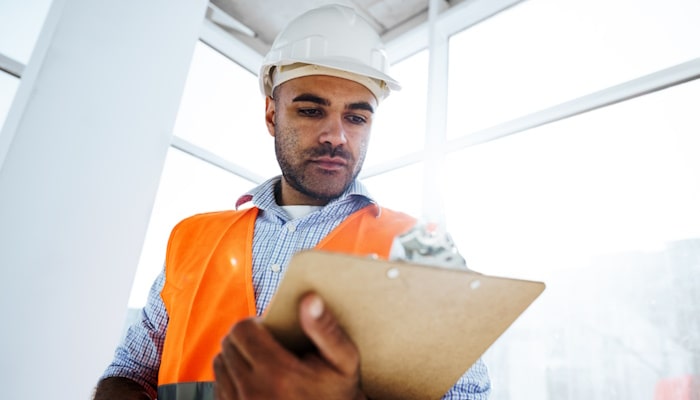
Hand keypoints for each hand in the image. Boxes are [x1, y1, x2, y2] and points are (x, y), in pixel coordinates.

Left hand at [213, 292, 366, 399]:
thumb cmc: (339, 393)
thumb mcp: (345, 361)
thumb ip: (327, 329)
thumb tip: (309, 299)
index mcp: (278, 373)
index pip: (241, 330)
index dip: (254, 324)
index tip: (270, 330)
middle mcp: (253, 392)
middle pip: (229, 344)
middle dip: (245, 338)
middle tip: (268, 345)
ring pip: (220, 363)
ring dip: (236, 357)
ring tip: (261, 363)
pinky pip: (219, 386)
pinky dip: (232, 378)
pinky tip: (255, 381)